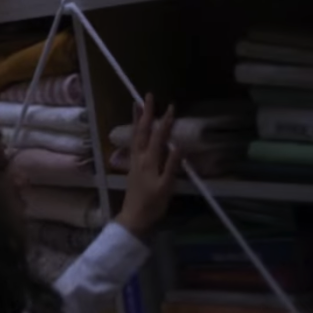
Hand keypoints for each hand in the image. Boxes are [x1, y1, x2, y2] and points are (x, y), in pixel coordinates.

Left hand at [115, 94, 182, 240]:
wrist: (135, 217)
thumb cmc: (153, 204)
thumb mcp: (167, 186)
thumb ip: (172, 165)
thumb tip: (180, 145)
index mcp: (149, 160)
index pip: (158, 136)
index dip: (165, 121)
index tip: (172, 106)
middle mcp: (139, 157)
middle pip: (142, 131)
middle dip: (146, 113)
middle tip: (148, 96)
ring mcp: (134, 161)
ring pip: (135, 135)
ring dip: (137, 119)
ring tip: (137, 105)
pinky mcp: (132, 166)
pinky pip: (133, 143)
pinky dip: (135, 131)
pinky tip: (136, 129)